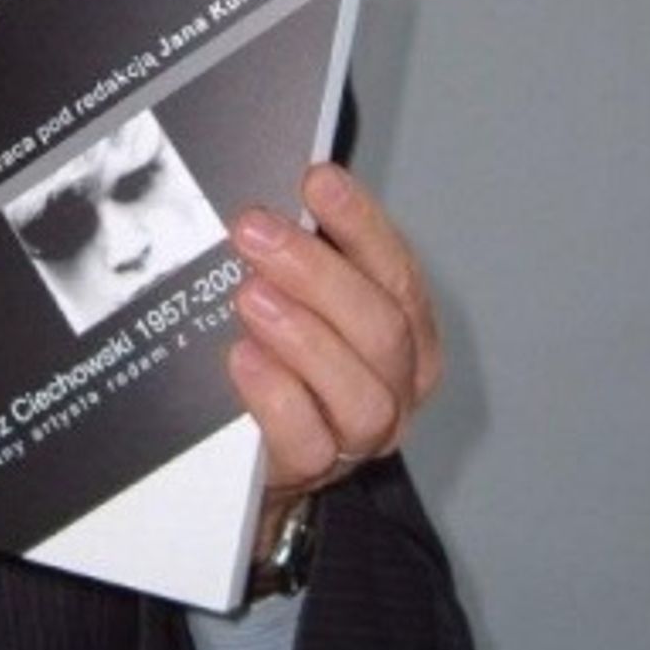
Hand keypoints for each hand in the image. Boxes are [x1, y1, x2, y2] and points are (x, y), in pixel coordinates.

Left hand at [227, 163, 441, 555]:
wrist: (259, 449)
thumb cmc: (287, 356)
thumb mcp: (302, 295)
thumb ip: (302, 252)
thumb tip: (273, 197)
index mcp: (407, 327)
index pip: (396, 270)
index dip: (361, 223)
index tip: (317, 180)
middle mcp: (397, 381)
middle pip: (380, 327)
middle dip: (316, 271)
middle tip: (254, 229)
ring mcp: (361, 432)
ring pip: (360, 390)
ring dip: (303, 335)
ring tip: (250, 296)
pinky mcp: (312, 468)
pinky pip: (307, 438)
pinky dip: (276, 394)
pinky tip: (243, 358)